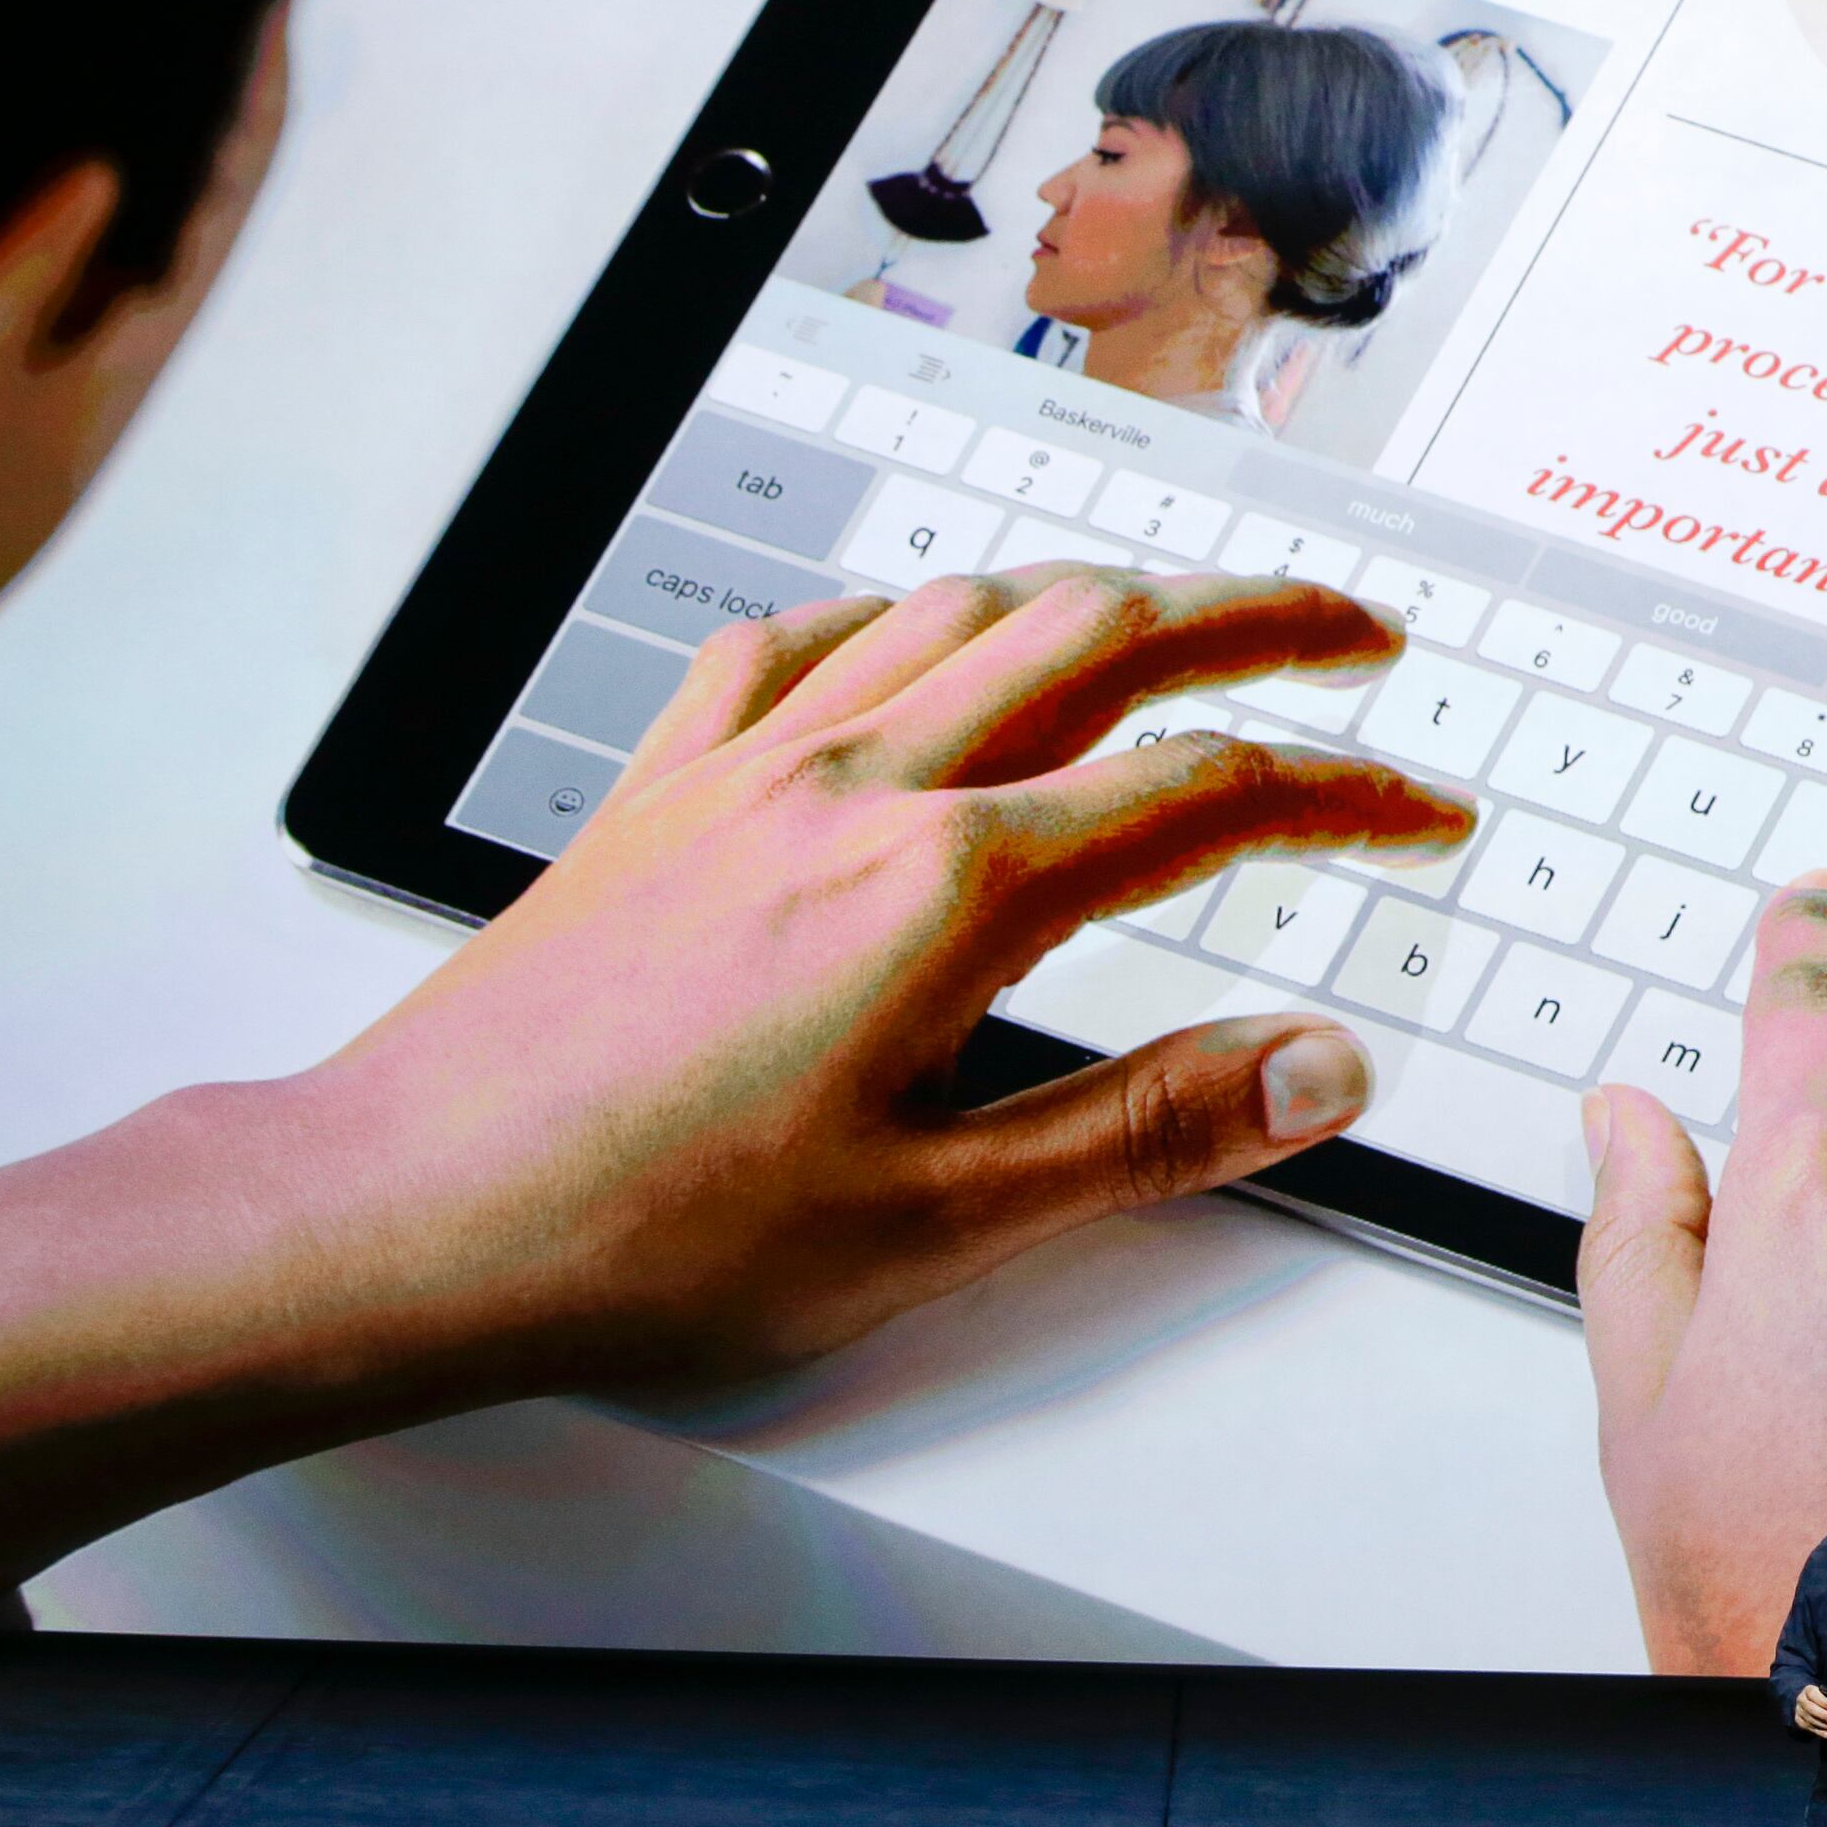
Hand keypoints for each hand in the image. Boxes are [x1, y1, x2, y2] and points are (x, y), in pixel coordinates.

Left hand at [0, 565, 1471, 1593]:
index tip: (1424, 806)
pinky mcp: (662, 785)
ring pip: (963, 607)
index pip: (1205, 794)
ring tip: (1178, 618)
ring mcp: (748, 766)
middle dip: (1256, 615)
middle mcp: (855, 785)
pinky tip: (921, 642)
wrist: (401, 1213)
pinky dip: (905, 614)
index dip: (1346, 787)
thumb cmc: (639, 1234)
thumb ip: (1147, 1131)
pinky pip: (805, 635)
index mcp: (944, 890)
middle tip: (1356, 631)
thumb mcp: (936, 1221)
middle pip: (1104, 634)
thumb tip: (1318, 1068)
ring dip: (1099, 592)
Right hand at [1791, 1681, 1826, 1737]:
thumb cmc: (1826, 1699)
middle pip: (1809, 1707)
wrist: (1813, 1704)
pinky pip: (1808, 1727)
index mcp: (1809, 1690)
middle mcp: (1801, 1699)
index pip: (1813, 1693)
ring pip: (1809, 1719)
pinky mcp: (1799, 1721)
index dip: (1823, 1701)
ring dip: (1822, 1725)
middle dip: (1822, 1714)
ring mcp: (1799, 1710)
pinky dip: (1819, 1732)